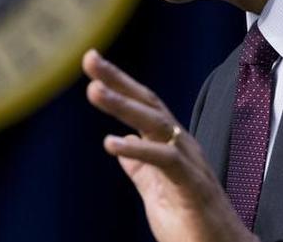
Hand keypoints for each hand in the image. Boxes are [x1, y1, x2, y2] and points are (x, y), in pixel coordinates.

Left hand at [82, 49, 258, 241]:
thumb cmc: (192, 223)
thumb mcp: (156, 189)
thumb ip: (140, 166)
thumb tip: (122, 143)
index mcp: (171, 145)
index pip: (143, 105)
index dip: (118, 82)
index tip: (92, 59)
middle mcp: (182, 146)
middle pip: (148, 104)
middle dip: (118, 80)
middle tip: (90, 58)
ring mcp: (190, 163)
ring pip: (156, 124)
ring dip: (123, 106)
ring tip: (94, 91)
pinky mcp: (192, 185)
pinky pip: (165, 160)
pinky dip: (139, 150)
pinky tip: (112, 144)